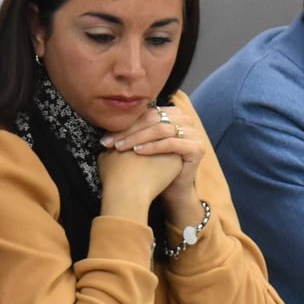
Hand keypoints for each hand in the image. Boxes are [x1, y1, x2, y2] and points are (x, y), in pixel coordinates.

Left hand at [102, 103, 205, 218]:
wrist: (171, 189)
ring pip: (161, 130)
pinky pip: (172, 143)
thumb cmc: (153, 166)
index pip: (147, 114)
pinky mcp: (197, 148)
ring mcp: (193, 134)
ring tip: (121, 147)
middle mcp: (186, 121)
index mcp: (173, 114)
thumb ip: (133, 130)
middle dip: (129, 131)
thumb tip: (107, 121)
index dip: (126, 124)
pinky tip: (138, 152)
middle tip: (111, 142)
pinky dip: (153, 147)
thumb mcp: (142, 144)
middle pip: (154, 119)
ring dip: (138, 138)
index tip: (106, 137)